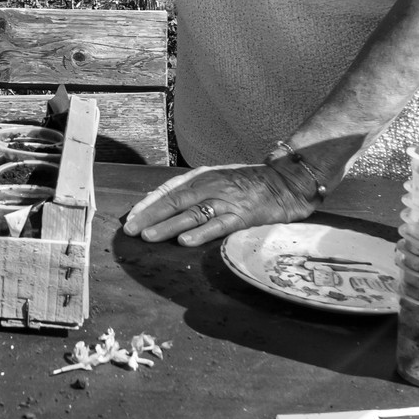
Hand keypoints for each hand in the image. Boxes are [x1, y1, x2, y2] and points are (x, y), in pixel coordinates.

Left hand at [121, 163, 315, 247]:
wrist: (286, 181)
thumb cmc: (250, 183)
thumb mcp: (220, 180)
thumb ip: (197, 192)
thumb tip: (168, 207)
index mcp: (204, 177)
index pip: (169, 190)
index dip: (149, 204)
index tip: (132, 218)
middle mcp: (211, 186)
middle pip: (175, 202)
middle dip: (150, 216)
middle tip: (132, 231)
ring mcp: (227, 200)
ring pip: (192, 214)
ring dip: (168, 226)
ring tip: (149, 237)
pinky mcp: (242, 216)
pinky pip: (218, 225)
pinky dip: (200, 233)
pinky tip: (185, 240)